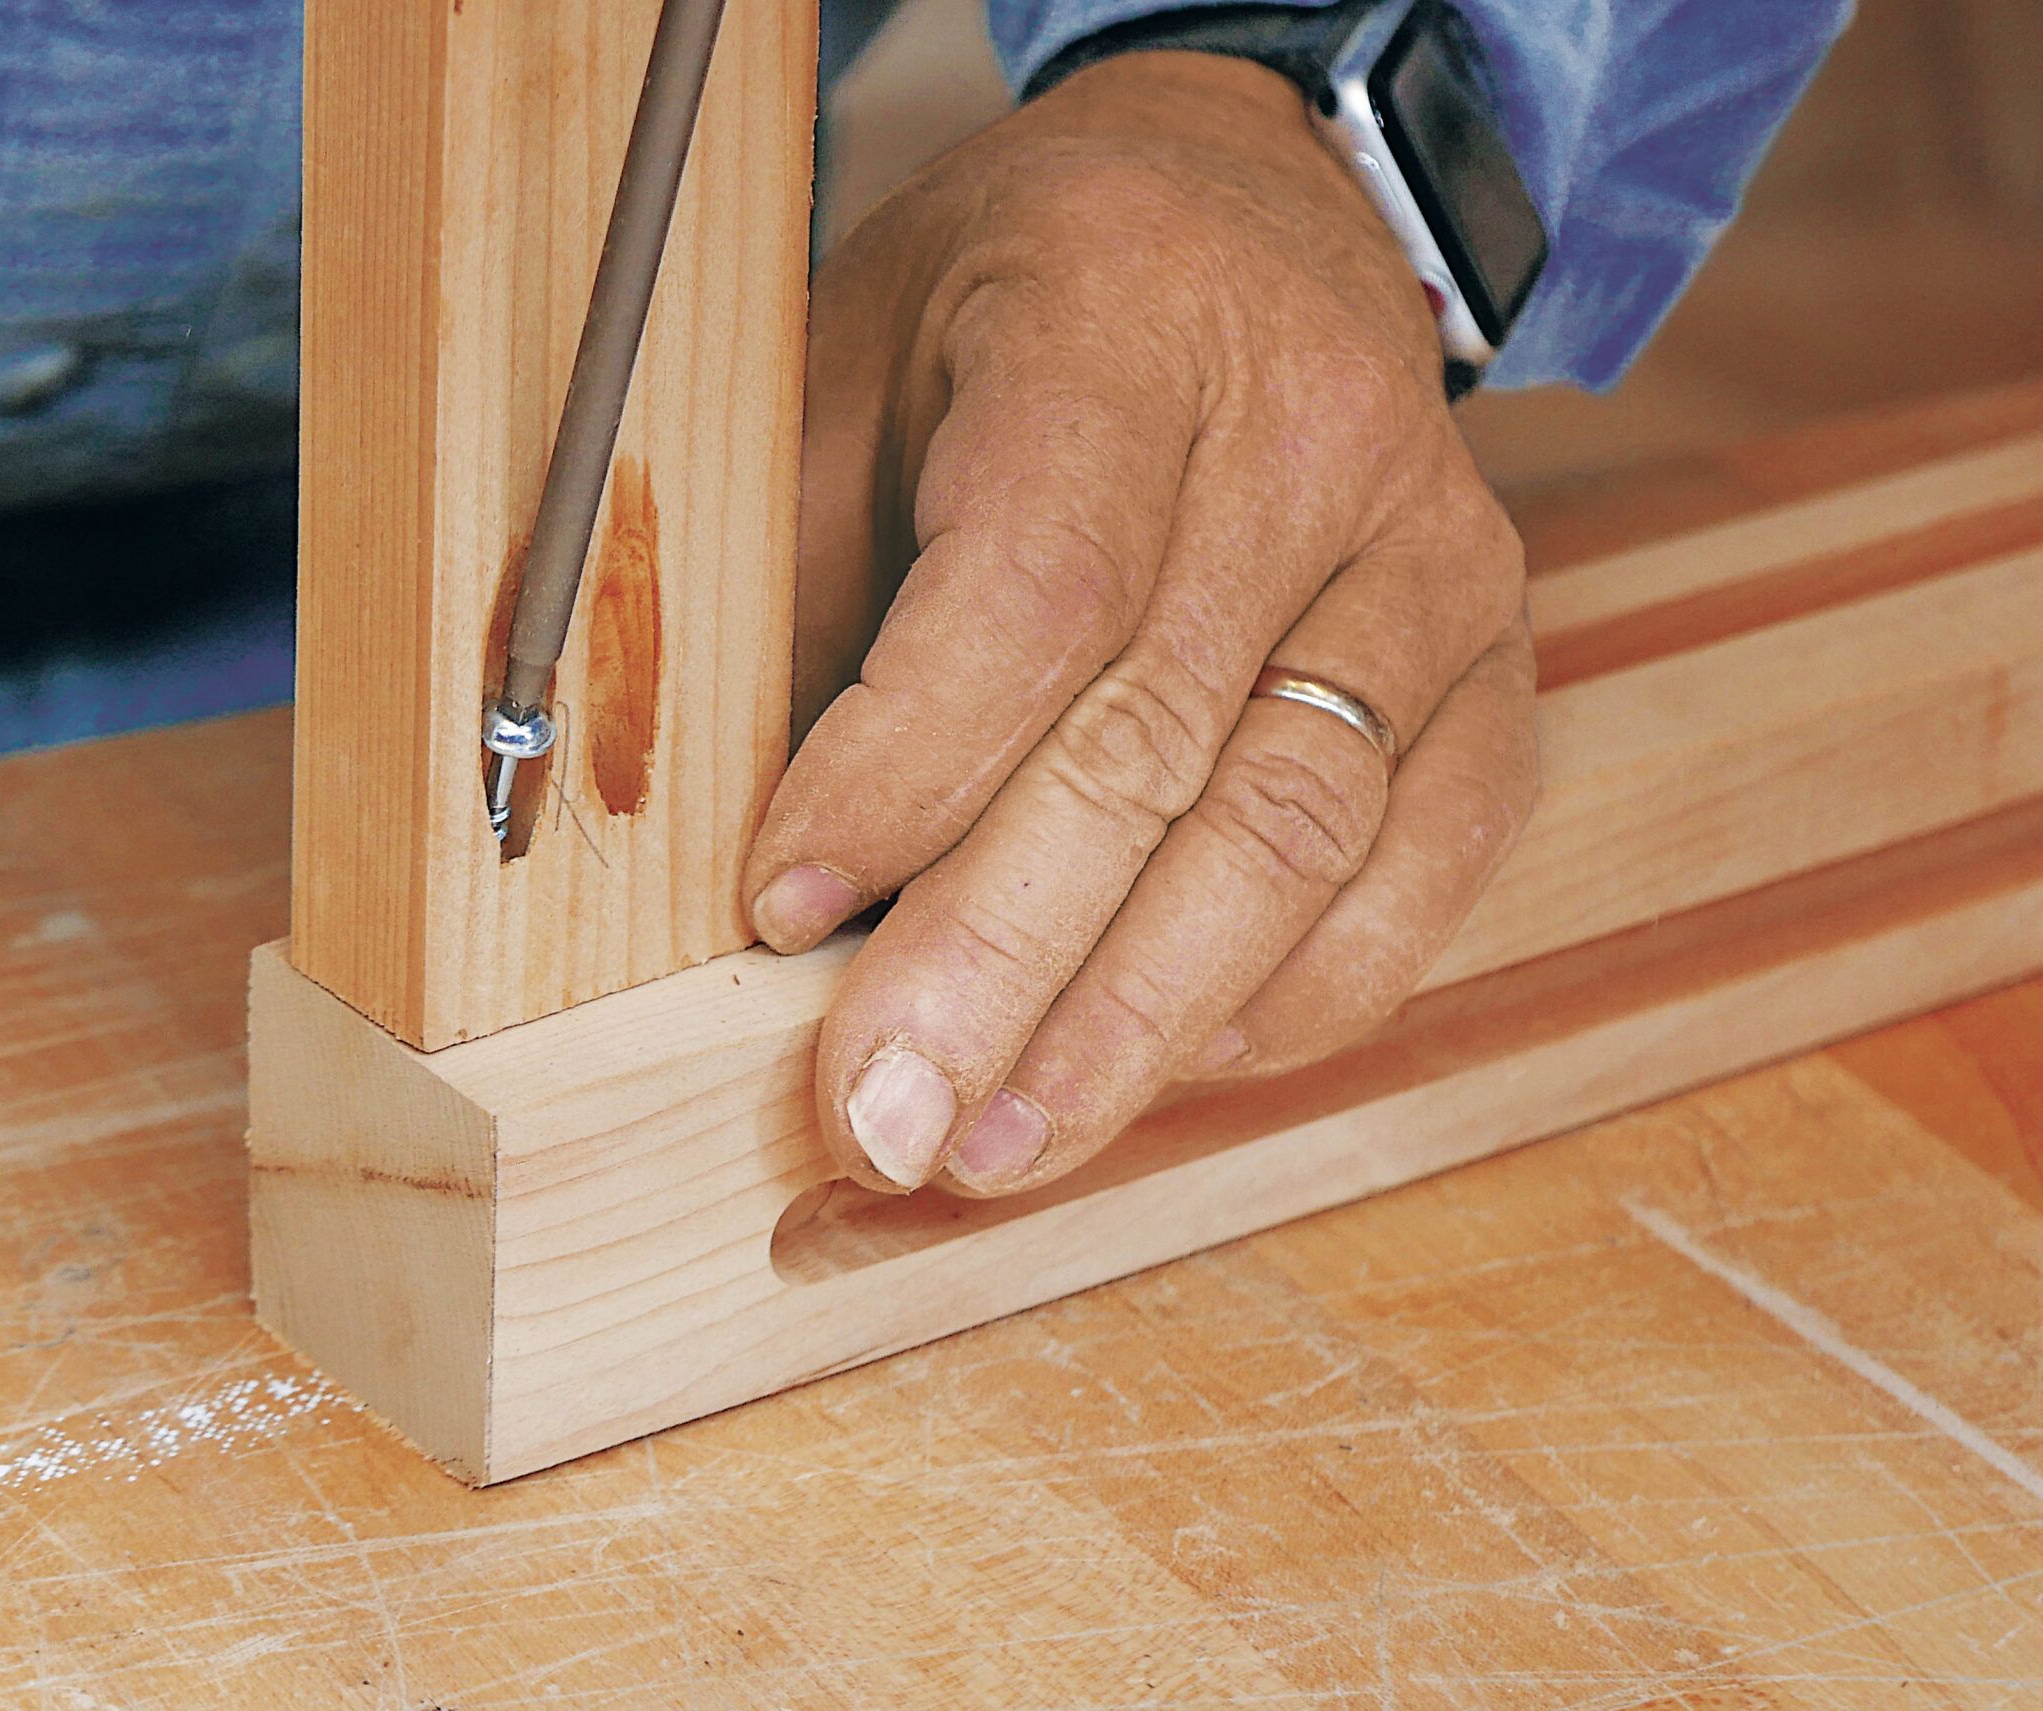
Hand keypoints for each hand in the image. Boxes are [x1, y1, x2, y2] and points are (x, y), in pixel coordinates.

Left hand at [744, 51, 1538, 1196]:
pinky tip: (1159, 1072)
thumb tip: (727, 859)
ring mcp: (1436, 560)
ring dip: (1139, 1023)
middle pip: (1163, 745)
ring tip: (999, 1144)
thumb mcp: (850, 366)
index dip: (906, 772)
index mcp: (1129, 318)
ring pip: (1300, 832)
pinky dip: (1286, 999)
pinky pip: (1418, 873)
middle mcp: (1319, 433)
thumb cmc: (1010, 312)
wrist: (1244, 215)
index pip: (1036, 586)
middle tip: (887, 1114)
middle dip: (1006, 962)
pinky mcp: (1494, 670)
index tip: (778, 910)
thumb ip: (799, 586)